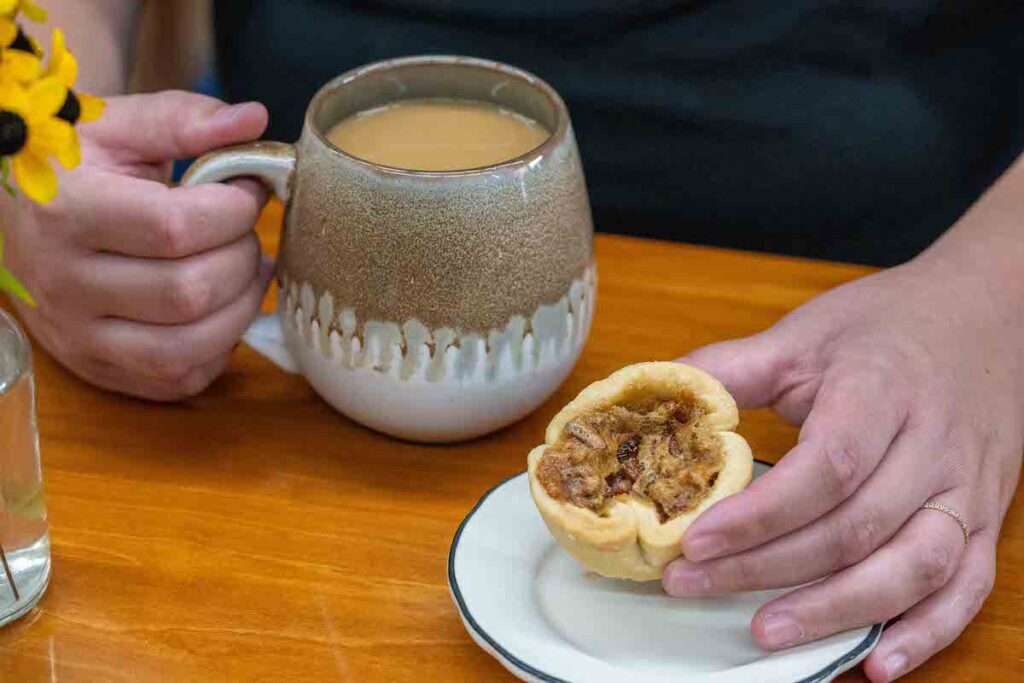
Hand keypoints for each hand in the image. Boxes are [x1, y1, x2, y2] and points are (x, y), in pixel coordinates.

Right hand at [1, 90, 272, 399]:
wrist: (8, 214)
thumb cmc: (70, 167)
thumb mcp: (114, 127)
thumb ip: (184, 120)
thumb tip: (255, 119)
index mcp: (66, 213)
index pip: (177, 228)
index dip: (234, 210)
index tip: (248, 191)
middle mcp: (65, 284)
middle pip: (189, 293)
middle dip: (243, 258)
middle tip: (246, 233)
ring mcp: (77, 336)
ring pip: (188, 348)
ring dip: (241, 309)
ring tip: (247, 271)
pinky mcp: (94, 368)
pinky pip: (177, 381)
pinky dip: (217, 350)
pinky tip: (219, 310)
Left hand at [662, 256, 1022, 679]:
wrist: (987, 315)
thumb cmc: (887, 326)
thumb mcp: (806, 333)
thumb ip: (733, 367)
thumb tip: (662, 394)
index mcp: (880, 392)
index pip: (823, 468)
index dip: (758, 514)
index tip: (694, 538)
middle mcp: (931, 447)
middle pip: (853, 528)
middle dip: (766, 567)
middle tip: (692, 583)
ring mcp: (966, 489)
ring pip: (911, 568)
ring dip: (836, 610)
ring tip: (764, 630)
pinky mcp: (986, 517)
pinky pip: (967, 587)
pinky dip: (927, 632)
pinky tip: (877, 663)